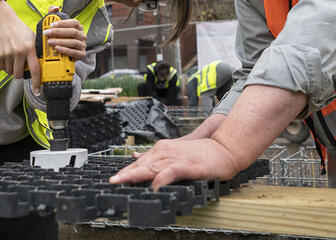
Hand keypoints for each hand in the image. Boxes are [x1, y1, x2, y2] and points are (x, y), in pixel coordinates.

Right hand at [0, 1, 38, 87]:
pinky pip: (2, 68)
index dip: (37, 82)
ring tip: (14, 58)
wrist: (3, 21)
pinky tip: (8, 56)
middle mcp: (19, 52)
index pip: (35, 69)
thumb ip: (36, 51)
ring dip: (13, 69)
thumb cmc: (19, 29)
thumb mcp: (32, 38)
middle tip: (22, 67)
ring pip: (10, 72)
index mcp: (29, 48)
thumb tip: (42, 64)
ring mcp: (7, 53)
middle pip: (19, 74)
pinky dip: (5, 65)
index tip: (37, 90)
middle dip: (21, 74)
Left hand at [44, 6, 86, 60]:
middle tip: (47, 33)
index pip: (74, 23)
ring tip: (50, 42)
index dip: (63, 23)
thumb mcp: (56, 27)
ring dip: (60, 41)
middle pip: (73, 32)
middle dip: (58, 32)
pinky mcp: (81, 54)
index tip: (51, 25)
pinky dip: (65, 50)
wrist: (63, 55)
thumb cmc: (60, 39)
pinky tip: (57, 48)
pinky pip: (74, 52)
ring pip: (74, 42)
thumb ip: (54, 15)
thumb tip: (55, 8)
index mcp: (78, 28)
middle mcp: (82, 36)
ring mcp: (83, 45)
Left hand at [109, 138, 239, 189]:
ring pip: (151, 167)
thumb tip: (137, 157)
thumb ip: (158, 157)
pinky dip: (160, 180)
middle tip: (112, 183)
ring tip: (122, 183)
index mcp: (162, 149)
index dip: (126, 171)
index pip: (139, 162)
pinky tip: (153, 187)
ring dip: (136, 175)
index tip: (114, 181)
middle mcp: (165, 151)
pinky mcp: (186, 165)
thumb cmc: (202, 154)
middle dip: (125, 174)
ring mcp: (175, 157)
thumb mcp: (176, 153)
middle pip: (141, 164)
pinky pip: (169, 172)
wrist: (223, 149)